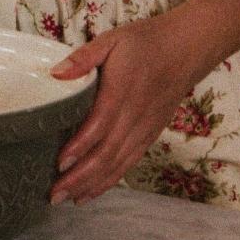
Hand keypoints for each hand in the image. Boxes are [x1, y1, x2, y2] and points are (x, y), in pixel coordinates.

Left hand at [48, 14, 199, 205]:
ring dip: (93, 185)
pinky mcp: (151, 135)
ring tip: (68, 200)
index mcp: (122, 90)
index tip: (60, 162)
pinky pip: (129, 162)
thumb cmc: (144, 42)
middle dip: (80, 177)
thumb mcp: (111, 40)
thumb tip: (55, 74)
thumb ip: (83, 57)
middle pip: (107, 153)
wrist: (185, 49)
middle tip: (54, 194)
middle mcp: (135, 115)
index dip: (80, 146)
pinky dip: (110, 180)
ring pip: (118, 164)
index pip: (100, 124)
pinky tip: (92, 191)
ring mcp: (145, 128)